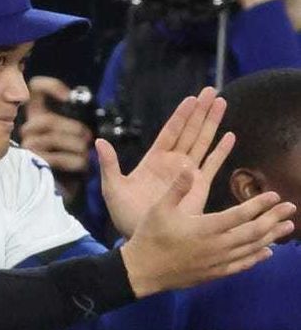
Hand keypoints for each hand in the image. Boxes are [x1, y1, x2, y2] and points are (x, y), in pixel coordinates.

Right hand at [20, 76, 92, 199]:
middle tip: (87, 137)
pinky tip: (81, 164)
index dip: (50, 87)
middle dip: (71, 128)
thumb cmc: (71, 160)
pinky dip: (72, 160)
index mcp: (40, 117)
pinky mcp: (35, 164)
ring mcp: (29, 147)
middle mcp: (30, 130)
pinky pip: (54, 158)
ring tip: (85, 154)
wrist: (65, 187)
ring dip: (75, 146)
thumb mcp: (76, 136)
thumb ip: (78, 123)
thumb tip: (90, 118)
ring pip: (51, 139)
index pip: (36, 92)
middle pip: (46, 120)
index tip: (68, 97)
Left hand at [99, 87, 231, 238]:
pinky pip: (212, 165)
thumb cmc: (125, 215)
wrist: (142, 238)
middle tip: (211, 91)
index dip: (180, 115)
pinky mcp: (198, 187)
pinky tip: (229, 136)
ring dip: (212, 124)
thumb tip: (100, 141)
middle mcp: (173, 163)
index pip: (170, 132)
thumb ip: (110, 165)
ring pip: (203, 142)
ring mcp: (187, 174)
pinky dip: (221, 151)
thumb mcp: (113, 188)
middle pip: (190, 131)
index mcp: (153, 160)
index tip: (190, 99)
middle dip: (200, 112)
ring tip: (222, 103)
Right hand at [121, 171, 294, 296]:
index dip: (259, 204)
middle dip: (273, 218)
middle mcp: (217, 245)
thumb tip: (188, 167)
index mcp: (205, 227)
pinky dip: (256, 258)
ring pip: (251, 248)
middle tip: (291, 208)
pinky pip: (241, 265)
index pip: (240, 214)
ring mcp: (217, 261)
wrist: (142, 271)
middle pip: (253, 231)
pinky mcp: (213, 273)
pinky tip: (267, 252)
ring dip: (271, 237)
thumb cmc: (149, 236)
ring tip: (287, 227)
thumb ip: (177, 189)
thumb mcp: (159, 209)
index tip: (275, 195)